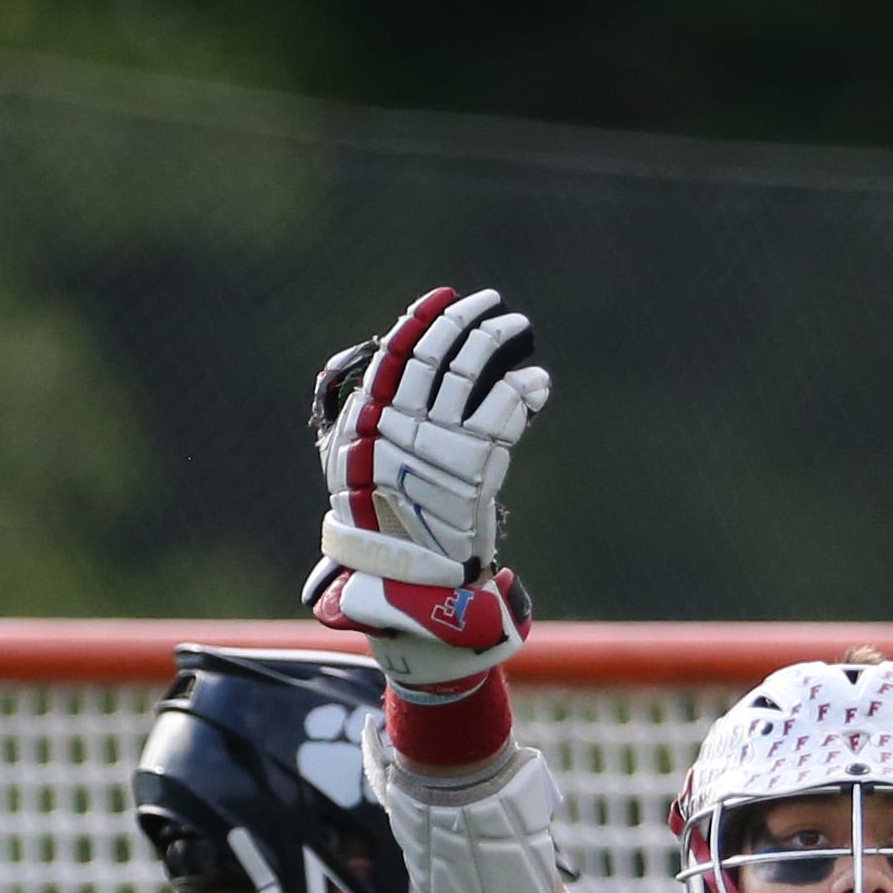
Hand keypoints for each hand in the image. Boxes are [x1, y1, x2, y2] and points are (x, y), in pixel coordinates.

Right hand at [305, 286, 547, 686]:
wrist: (406, 592)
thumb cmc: (381, 538)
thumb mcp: (355, 477)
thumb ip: (367, 427)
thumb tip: (383, 373)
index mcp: (363, 426)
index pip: (394, 357)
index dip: (422, 323)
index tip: (445, 299)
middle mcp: (395, 428)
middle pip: (437, 355)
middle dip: (468, 322)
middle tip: (492, 305)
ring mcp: (435, 447)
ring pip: (471, 373)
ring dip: (498, 343)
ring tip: (517, 330)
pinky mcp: (473, 470)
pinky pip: (502, 413)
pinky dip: (523, 392)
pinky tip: (536, 386)